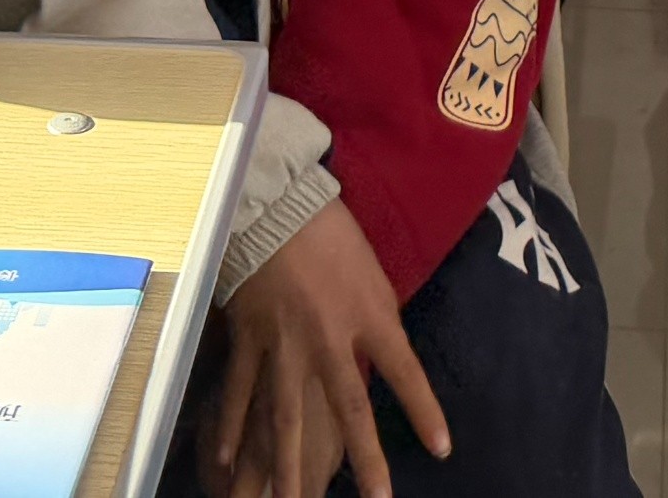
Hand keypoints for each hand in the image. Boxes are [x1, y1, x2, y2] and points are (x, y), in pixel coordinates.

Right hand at [210, 200, 447, 497]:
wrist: (276, 202)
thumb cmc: (333, 233)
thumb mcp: (372, 275)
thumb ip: (376, 321)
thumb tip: (378, 357)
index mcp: (368, 314)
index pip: (405, 372)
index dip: (424, 412)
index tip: (442, 450)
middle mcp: (329, 337)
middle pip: (350, 409)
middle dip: (366, 458)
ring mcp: (285, 342)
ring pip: (288, 416)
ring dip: (289, 465)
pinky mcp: (250, 338)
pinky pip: (241, 391)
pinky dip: (232, 427)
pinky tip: (226, 463)